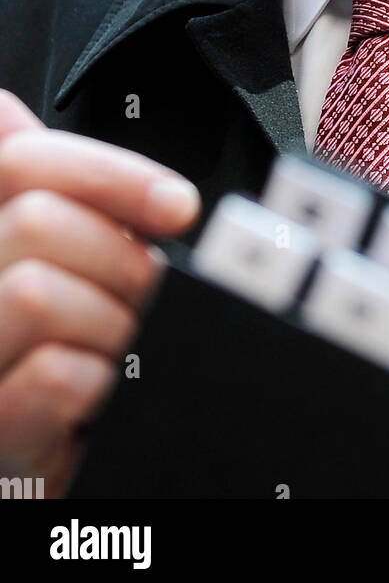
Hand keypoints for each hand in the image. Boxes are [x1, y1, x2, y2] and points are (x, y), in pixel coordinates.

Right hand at [0, 90, 199, 495]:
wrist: (29, 470)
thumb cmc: (45, 366)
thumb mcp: (43, 269)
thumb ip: (39, 196)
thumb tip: (3, 111)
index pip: (20, 160)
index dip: (112, 173)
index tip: (177, 206)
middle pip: (36, 220)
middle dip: (117, 259)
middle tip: (137, 301)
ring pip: (37, 292)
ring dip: (110, 326)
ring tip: (115, 354)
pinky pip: (55, 376)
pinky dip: (98, 384)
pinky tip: (97, 397)